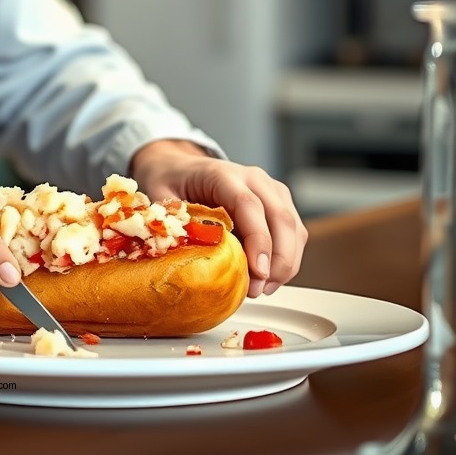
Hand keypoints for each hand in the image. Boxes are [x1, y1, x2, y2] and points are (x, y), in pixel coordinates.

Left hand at [129, 139, 307, 298]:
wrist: (179, 164)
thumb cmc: (171, 181)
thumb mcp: (161, 198)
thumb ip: (173, 224)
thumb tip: (185, 260)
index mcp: (222, 174)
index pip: (249, 206)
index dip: (258, 240)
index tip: (258, 271)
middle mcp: (253, 178)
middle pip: (281, 219)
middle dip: (278, 260)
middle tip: (259, 290)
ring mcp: (270, 189)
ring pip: (294, 228)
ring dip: (285, 263)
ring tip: (262, 288)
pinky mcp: (279, 203)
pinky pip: (294, 233)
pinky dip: (287, 258)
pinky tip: (268, 277)